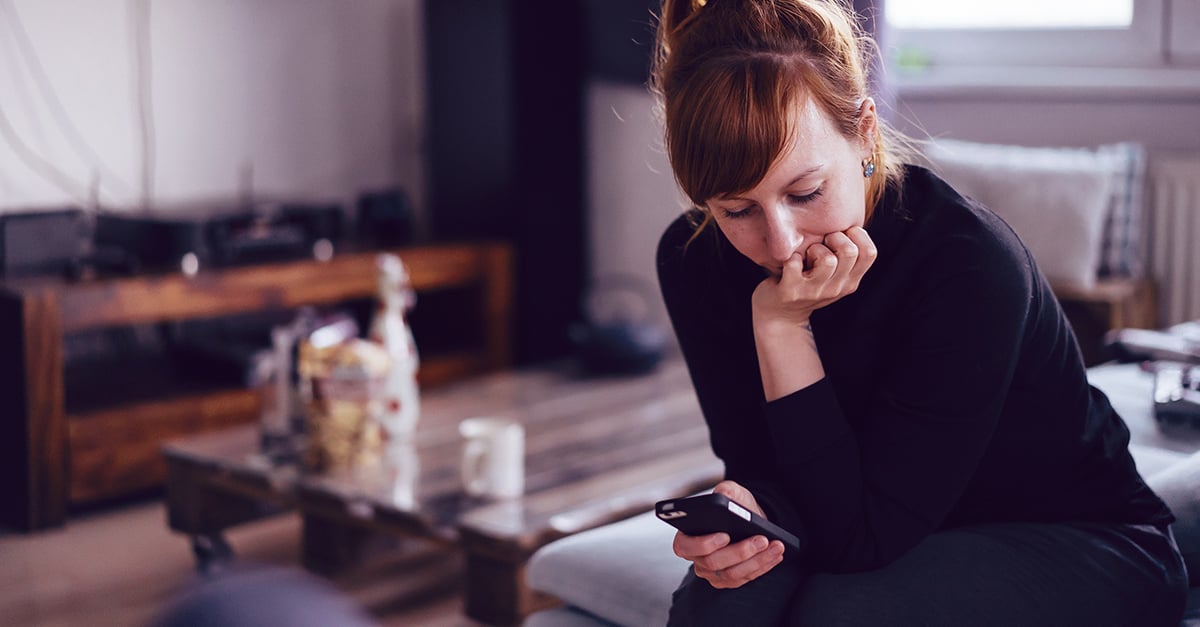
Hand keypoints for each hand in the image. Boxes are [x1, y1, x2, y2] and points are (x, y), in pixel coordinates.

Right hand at [671, 481, 786, 588]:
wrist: (749, 521)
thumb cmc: (735, 507)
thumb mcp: (732, 492)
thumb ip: (726, 490)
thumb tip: (724, 495)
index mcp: (687, 536)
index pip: (684, 546)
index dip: (703, 544)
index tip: (725, 535)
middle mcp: (697, 558)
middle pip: (713, 562)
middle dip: (740, 552)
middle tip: (761, 539)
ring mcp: (712, 573)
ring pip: (732, 574)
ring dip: (757, 560)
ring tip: (774, 545)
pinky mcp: (729, 581)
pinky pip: (746, 578)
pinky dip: (763, 566)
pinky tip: (775, 554)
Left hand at [751, 226, 877, 328]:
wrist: (780, 315)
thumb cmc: (808, 283)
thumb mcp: (834, 275)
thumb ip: (845, 256)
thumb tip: (850, 221)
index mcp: (851, 281)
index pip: (870, 252)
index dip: (858, 235)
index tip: (842, 235)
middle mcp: (836, 288)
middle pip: (850, 251)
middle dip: (835, 237)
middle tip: (822, 243)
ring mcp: (814, 292)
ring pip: (827, 259)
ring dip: (814, 249)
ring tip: (807, 255)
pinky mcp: (791, 292)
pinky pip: (794, 264)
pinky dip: (790, 257)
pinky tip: (790, 262)